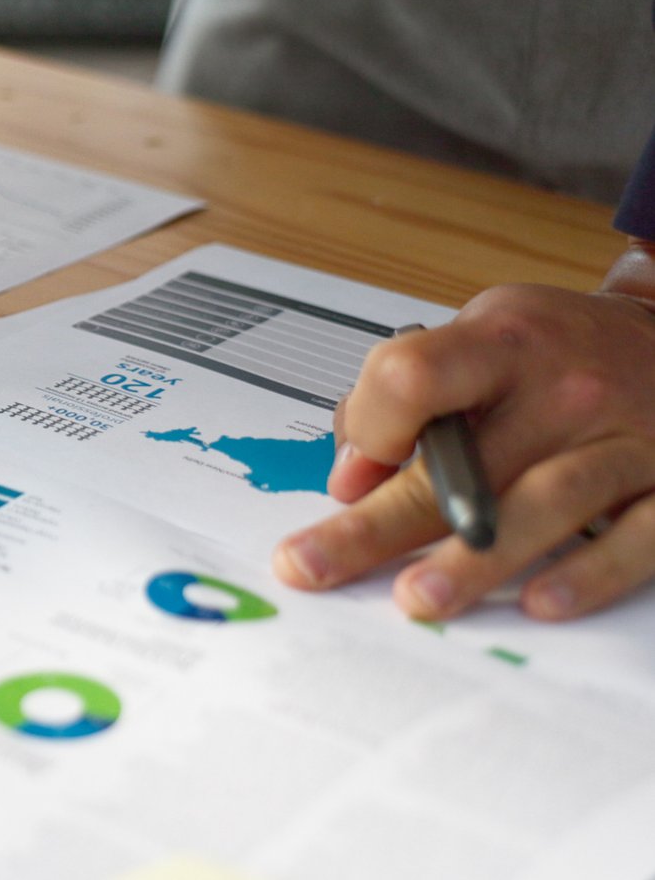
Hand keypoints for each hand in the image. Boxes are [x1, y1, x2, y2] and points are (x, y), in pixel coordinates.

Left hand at [273, 277, 654, 620]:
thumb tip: (351, 476)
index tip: (351, 473)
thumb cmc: (565, 348)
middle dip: (378, 525)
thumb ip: (411, 394)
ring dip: (474, 560)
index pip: (414, 376)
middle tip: (315, 566)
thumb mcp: (485, 335)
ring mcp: (623, 441)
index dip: (373, 425)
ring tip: (419, 599)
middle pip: (460, 464)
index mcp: (503, 345)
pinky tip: (541, 602)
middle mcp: (564, 391)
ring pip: (541, 504)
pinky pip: (633, 537)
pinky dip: (588, 574)